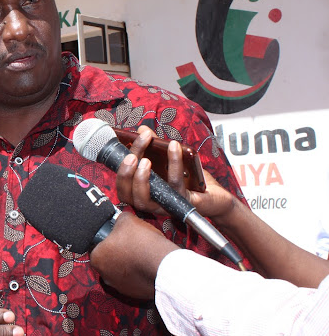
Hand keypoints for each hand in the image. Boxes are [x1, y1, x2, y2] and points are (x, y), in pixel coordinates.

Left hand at [89, 212, 177, 299]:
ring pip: (121, 270)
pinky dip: (138, 273)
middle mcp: (104, 275)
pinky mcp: (133, 293)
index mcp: (96, 257)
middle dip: (119, 251)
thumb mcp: (127, 220)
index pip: (98, 245)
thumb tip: (121, 218)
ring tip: (141, 253)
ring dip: (129, 263)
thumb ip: (119, 219)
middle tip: (131, 243)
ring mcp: (119, 286)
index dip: (109, 238)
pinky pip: (133, 279)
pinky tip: (147, 264)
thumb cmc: (141, 243)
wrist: (163, 265)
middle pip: (109, 259)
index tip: (118, 235)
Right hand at [117, 126, 236, 220]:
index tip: (123, 146)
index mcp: (142, 192)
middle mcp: (150, 202)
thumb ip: (153, 145)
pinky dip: (173, 163)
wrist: (215, 193)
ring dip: (142, 178)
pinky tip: (174, 146)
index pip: (123, 184)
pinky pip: (174, 185)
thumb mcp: (168, 158)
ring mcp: (164, 205)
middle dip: (126, 174)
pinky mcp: (182, 202)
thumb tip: (141, 129)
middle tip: (133, 156)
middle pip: (129, 193)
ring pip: (144, 198)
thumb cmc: (190, 179)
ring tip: (146, 160)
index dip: (120, 169)